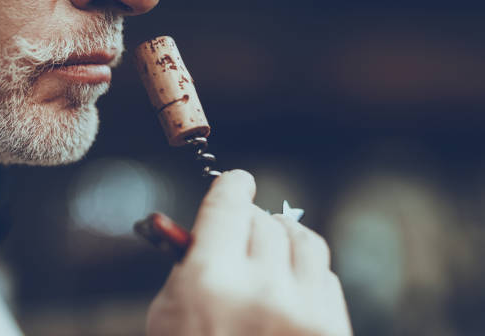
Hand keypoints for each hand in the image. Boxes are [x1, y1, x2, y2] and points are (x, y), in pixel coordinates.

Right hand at [146, 170, 351, 335]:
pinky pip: (325, 274)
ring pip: (303, 239)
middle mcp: (260, 290)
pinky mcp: (333, 332)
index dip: (232, 185)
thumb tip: (217, 217)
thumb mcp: (169, 313)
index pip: (230, 202)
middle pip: (264, 219)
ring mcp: (302, 312)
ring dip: (284, 239)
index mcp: (208, 282)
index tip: (236, 181)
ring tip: (271, 253)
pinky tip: (289, 288)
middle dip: (250, 222)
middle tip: (242, 232)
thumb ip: (191, 261)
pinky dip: (306, 272)